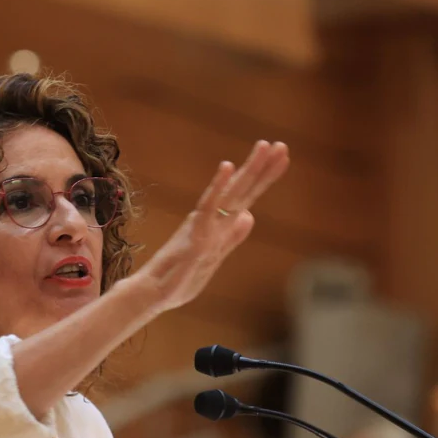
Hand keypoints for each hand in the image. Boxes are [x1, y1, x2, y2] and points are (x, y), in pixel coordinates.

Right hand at [136, 140, 289, 314]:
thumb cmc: (180, 278)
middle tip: (282, 144)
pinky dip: (218, 186)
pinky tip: (227, 166)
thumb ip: (233, 236)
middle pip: (243, 190)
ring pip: (230, 192)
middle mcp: (213, 219)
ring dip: (248, 169)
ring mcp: (204, 224)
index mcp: (219, 225)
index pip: (247, 197)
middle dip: (262, 167)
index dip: (265, 178)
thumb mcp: (215, 257)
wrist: (154, 293)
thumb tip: (250, 216)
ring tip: (264, 146)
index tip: (283, 157)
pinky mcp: (193, 233)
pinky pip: (208, 206)